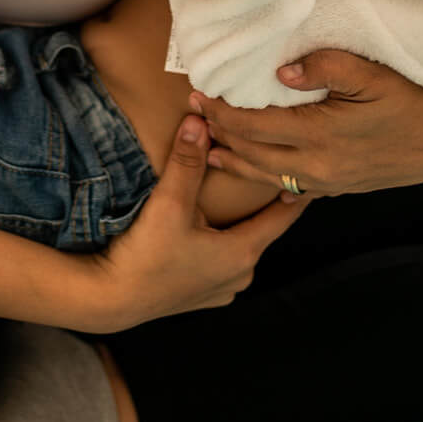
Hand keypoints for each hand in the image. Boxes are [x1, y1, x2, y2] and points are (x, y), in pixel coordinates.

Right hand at [87, 115, 307, 331]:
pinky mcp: (200, 294)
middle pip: (263, 228)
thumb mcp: (169, 204)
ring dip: (241, 222)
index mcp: (243, 253)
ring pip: (242, 245)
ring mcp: (221, 289)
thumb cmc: (145, 256)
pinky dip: (222, 240)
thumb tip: (200, 120)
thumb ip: (187, 162)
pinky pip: (223, 260)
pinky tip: (209, 225)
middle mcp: (240, 275)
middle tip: (268, 171)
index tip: (312, 169)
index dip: (296, 188)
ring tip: (240, 195)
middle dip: (263, 202)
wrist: (110, 300)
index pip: (284, 215)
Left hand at [191, 53, 422, 195]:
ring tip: (209, 150)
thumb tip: (280, 70)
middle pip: (253, 153)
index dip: (223, 111)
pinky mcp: (341, 187)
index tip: (199, 93)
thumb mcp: (372, 74)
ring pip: (268, 176)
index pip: (255, 125)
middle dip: (220, 134)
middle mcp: (318, 166)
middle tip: (193, 115)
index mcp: (320, 135)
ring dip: (235, 162)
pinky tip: (256, 174)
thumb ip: (325, 67)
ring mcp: (329, 181)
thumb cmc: (412, 98)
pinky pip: (292, 189)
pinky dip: (266, 180)